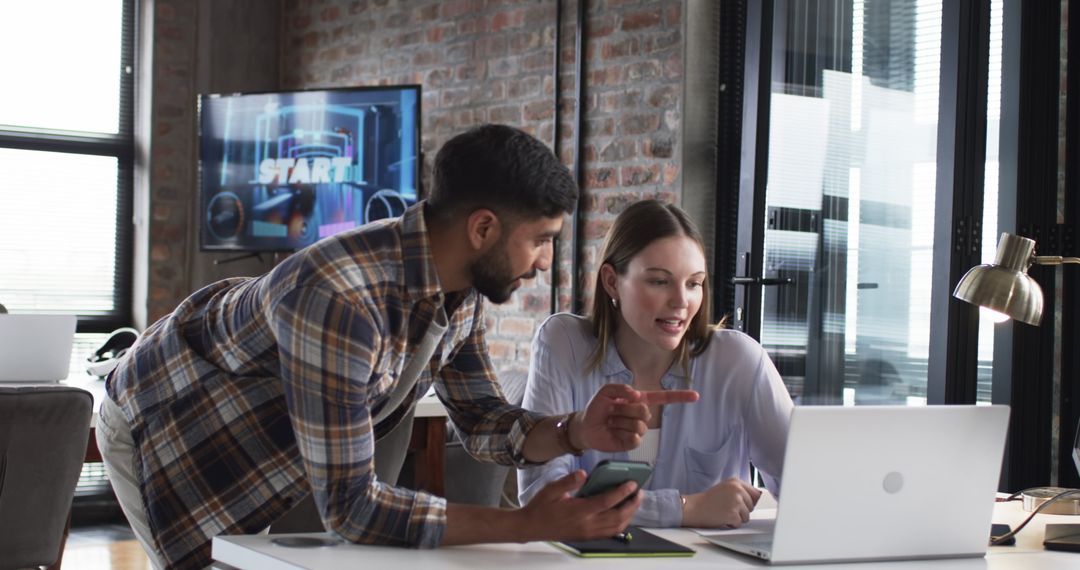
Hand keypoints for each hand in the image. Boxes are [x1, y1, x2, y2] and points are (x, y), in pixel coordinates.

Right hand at [517, 470, 642, 541]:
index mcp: (579, 511)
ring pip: (616, 527)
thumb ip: (568, 481)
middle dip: (632, 504)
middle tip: (639, 492)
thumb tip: (584, 473)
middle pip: (617, 517)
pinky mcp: (587, 537)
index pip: (606, 501)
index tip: (632, 483)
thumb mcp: (551, 489)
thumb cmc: (541, 506)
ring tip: (634, 502)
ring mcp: (588, 533)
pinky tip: (623, 514)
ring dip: (629, 515)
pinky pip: (609, 533)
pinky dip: (620, 524)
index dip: (622, 492)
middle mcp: (586, 524)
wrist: (531, 527)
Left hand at [573, 383, 698, 451]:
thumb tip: (636, 394)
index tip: (696, 396)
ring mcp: (638, 430)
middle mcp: (641, 415)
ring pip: (639, 426)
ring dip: (620, 421)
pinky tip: (613, 432)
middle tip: (612, 410)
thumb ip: (620, 388)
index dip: (680, 397)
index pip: (663, 398)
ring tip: (611, 421)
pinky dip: (620, 433)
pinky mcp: (632, 443)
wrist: (586, 427)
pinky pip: (634, 438)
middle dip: (625, 409)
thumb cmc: (597, 408)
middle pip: (645, 411)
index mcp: (639, 400)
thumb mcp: (605, 392)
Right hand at [682, 478, 762, 527]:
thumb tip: (758, 497)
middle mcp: (737, 490)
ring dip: (737, 518)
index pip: (755, 493)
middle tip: (727, 507)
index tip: (741, 503)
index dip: (748, 501)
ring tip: (724, 512)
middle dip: (742, 510)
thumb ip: (740, 490)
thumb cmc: (708, 500)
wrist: (694, 508)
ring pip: (747, 516)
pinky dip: (731, 524)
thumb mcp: (725, 488)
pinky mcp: (733, 514)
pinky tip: (722, 518)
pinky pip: (739, 523)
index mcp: (736, 482)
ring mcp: (736, 502)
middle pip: (752, 506)